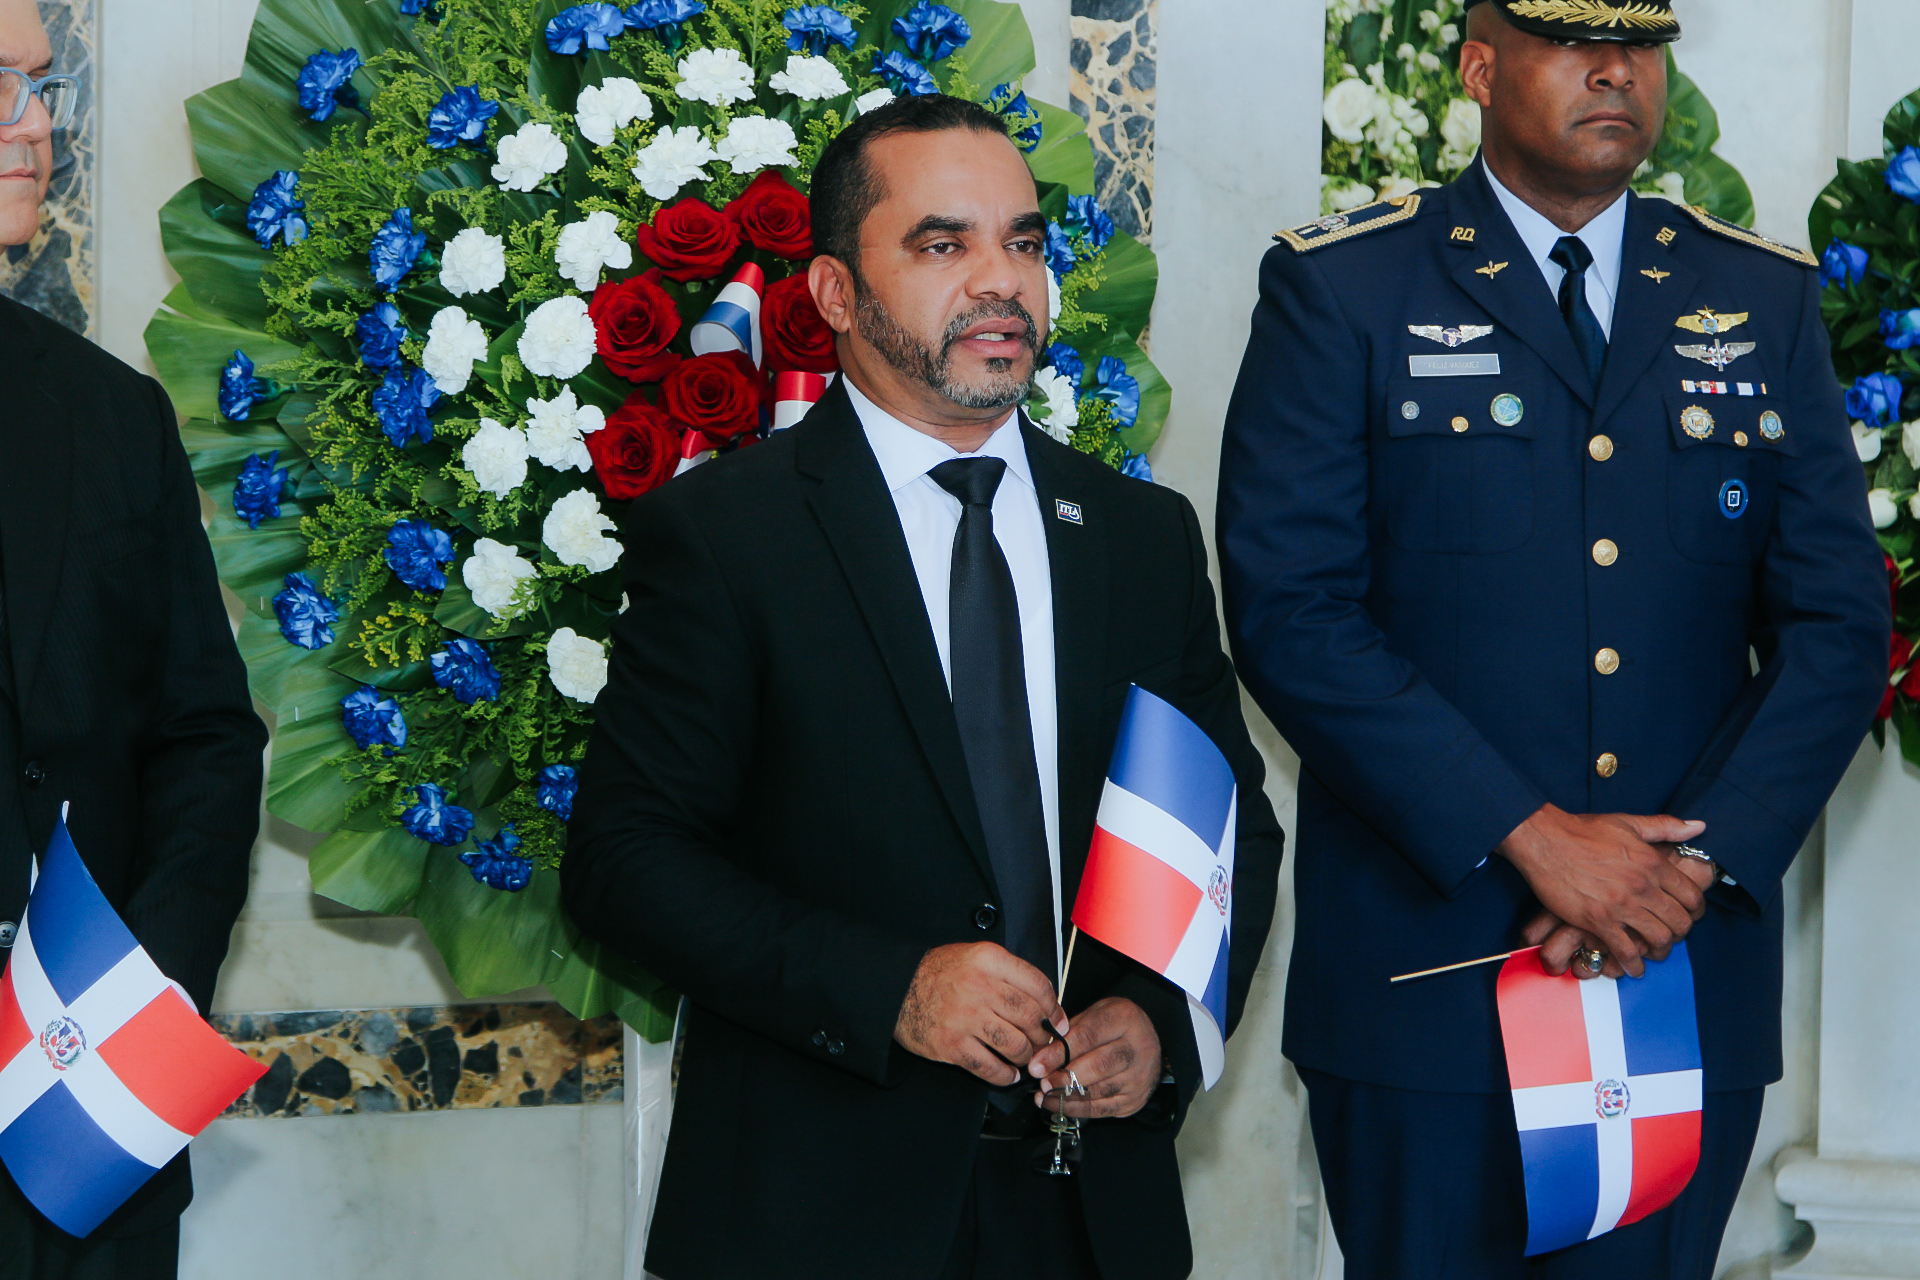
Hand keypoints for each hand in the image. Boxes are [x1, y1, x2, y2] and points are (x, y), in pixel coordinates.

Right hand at [893, 942, 1066, 1086]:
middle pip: (1030, 1017)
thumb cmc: (937, 973)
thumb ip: (1007, 972)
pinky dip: (1005, 1075)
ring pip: (1015, 1045)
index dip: (1054, 1008)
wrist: (896, 989)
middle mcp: (980, 987)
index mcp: (989, 960)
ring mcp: (966, 1018)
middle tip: (1042, 1041)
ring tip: (1024, 1057)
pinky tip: (1008, 1073)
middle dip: (1042, 1034)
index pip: (1038, 985)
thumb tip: (1043, 1000)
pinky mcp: (952, 1045)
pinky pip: (990, 1067)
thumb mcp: (974, 955)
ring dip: (1026, 1056)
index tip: (1057, 1020)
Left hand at [1025, 997, 1162, 1119]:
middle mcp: (1137, 1048)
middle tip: (1041, 1082)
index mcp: (1124, 1018)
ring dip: (1066, 1096)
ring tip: (1044, 1094)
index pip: (1087, 1037)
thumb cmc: (1112, 1027)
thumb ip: (1068, 1032)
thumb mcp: (1093, 1015)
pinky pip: (1101, 1109)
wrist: (1146, 1043)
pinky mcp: (1134, 1099)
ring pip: (1099, 1091)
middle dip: (1064, 1077)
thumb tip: (1039, 1057)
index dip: (1059, 1053)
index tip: (1036, 1065)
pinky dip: (1076, 1109)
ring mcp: (1139, 1077)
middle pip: (1098, 1066)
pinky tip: (1058, 1104)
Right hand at [1497, 805, 1707, 977]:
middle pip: (1679, 922)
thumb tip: (1699, 826)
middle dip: (1680, 934)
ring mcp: (1620, 905)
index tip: (1689, 916)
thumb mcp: (1628, 822)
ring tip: (1654, 953)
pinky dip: (1633, 964)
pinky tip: (1633, 967)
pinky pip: (1625, 950)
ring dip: (1660, 951)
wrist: (1544, 840)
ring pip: (1658, 938)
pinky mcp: (1598, 920)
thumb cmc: (1582, 831)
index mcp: (1652, 862)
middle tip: (1672, 936)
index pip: (1692, 895)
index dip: (1695, 911)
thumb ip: (1666, 826)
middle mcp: (1642, 886)